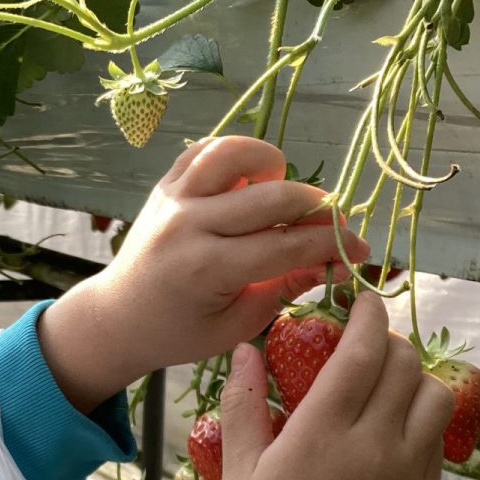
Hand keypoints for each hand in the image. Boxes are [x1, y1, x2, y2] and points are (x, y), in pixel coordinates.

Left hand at [36, 136, 368, 409]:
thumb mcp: (237, 325)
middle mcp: (190, 225)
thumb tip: (336, 262)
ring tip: (280, 193)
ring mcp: (174, 198)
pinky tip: (250, 181)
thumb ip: (284, 288)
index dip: (332, 244)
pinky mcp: (165, 184)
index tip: (360, 249)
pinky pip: (205, 148)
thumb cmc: (180, 330)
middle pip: (273, 197)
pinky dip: (235, 155)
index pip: (287, 245)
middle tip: (332, 225)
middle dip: (317, 208)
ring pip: (235, 153)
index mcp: (208, 268)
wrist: (118, 316)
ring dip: (272, 165)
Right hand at [217, 291, 450, 479]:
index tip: (363, 302)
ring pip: (435, 398)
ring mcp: (409, 473)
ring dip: (414, 380)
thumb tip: (246, 349)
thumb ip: (243, 405)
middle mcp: (376, 446)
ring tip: (387, 387)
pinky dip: (419, 422)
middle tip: (367, 347)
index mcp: (324, 434)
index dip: (369, 316)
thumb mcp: (240, 472)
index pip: (364, 351)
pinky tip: (390, 435)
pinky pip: (436, 441)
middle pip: (405, 365)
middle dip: (389, 344)